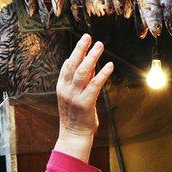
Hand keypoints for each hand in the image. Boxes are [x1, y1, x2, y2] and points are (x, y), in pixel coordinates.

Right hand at [55, 34, 113, 160]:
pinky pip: (95, 85)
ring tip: (100, 46)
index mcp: (61, 87)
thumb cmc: (76, 115)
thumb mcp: (74, 95)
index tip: (84, 41)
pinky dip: (102, 74)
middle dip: (81, 49)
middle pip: (73, 64)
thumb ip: (79, 80)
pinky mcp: (85, 103)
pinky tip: (110, 65)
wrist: (74, 135)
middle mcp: (66, 89)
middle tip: (89, 37)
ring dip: (92, 57)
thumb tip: (85, 63)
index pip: (67, 65)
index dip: (76, 52)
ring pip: (83, 72)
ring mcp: (74, 96)